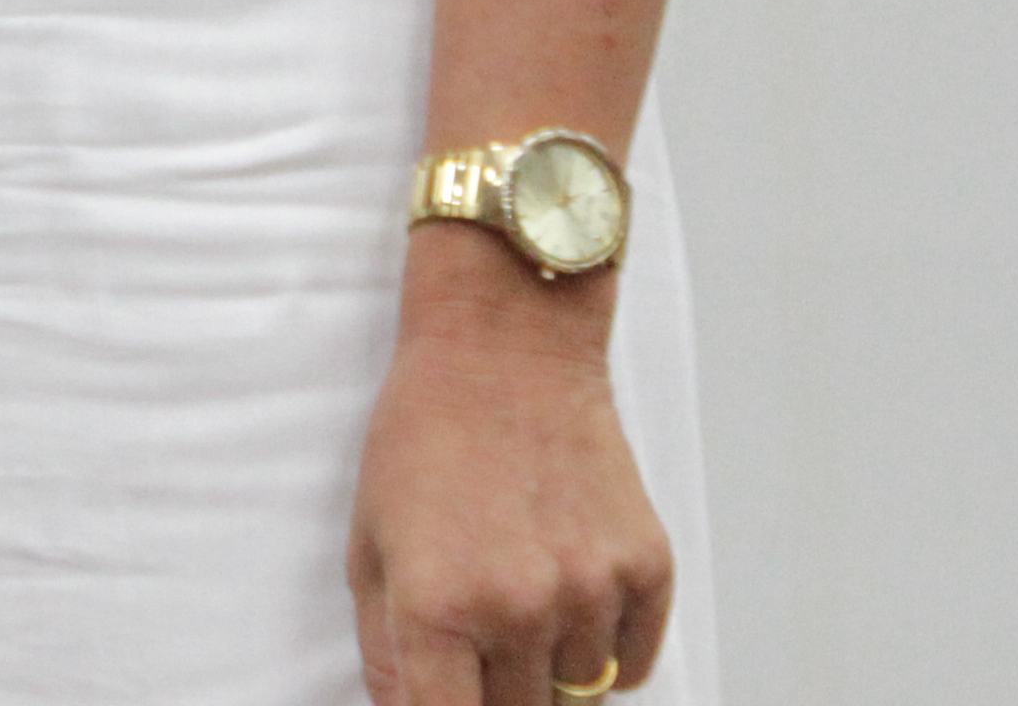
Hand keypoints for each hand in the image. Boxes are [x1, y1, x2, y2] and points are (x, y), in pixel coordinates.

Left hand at [346, 271, 673, 704]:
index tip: (451, 700)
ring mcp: (590, 590)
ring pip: (579, 695)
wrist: (505, 348)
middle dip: (493, 693)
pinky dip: (606, 650)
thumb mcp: (370, 543)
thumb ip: (386, 650)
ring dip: (550, 672)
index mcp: (437, 607)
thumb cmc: (426, 435)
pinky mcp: (646, 568)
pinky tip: (571, 596)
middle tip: (479, 640)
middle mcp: (519, 608)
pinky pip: (633, 663)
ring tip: (523, 599)